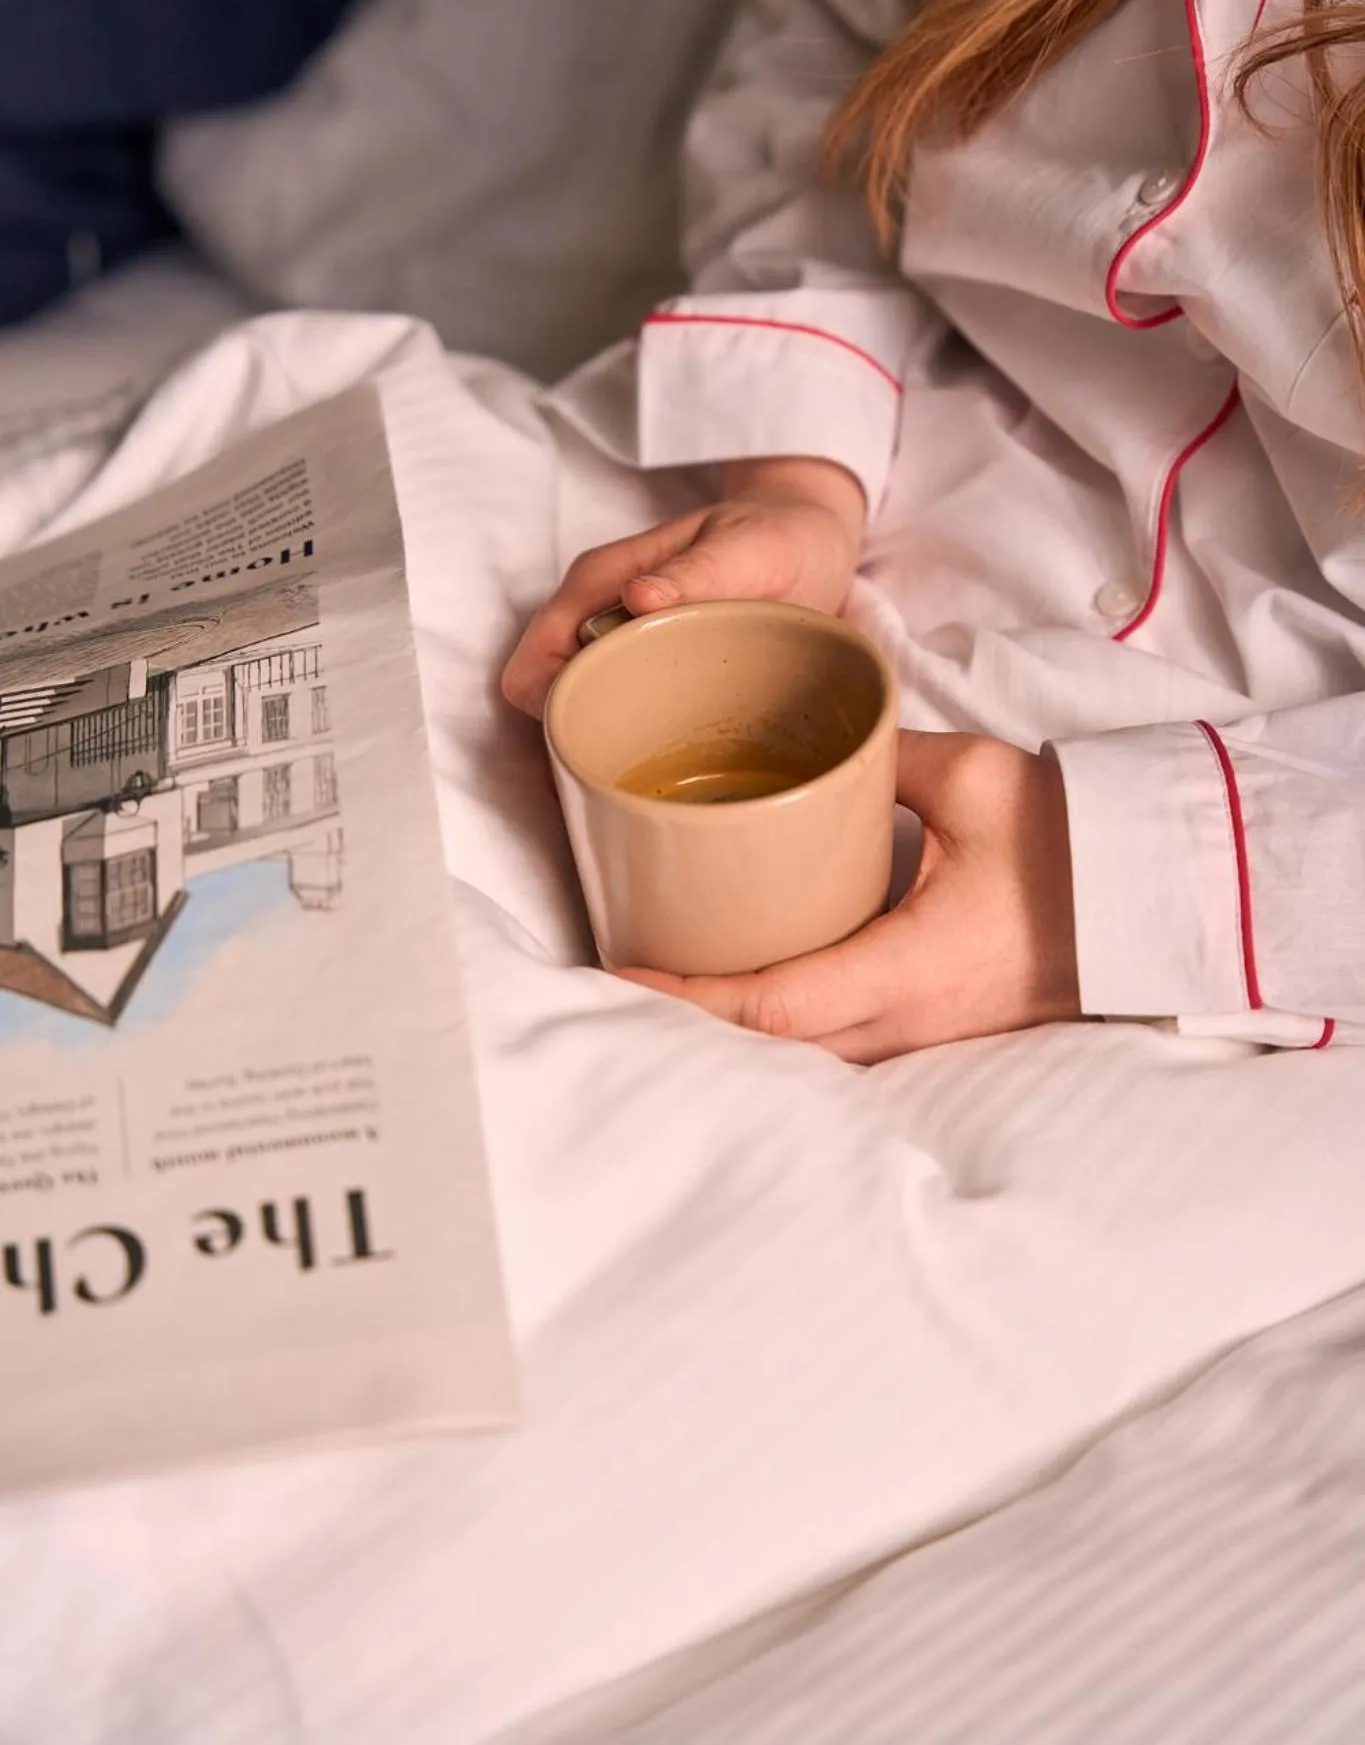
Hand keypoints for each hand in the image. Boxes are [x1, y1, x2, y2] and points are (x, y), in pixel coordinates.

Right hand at [501, 455, 865, 718]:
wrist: (809, 541)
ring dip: (618, 742)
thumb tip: (636, 597)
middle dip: (589, 737)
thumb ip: (696, 573)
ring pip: (583, 717)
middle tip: (663, 750)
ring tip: (682, 749)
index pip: (534, 670)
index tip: (623, 732)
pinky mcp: (649, 674)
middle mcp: (595, 618)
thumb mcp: (748, 550)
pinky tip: (691, 748)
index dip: (560, 711)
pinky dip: (643, 741)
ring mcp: (619, 648)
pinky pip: (622, 721)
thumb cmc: (777, 538)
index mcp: (599, 582)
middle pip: (550, 704)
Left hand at [623, 732, 1081, 1062]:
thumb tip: (814, 739)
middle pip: (771, 1046)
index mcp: (908, 966)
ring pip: (807, 1055)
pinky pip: (844, 1045)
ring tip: (675, 979)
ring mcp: (928, 1035)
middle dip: (691, 1018)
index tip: (623, 968)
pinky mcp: (941, 1028)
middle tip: (627, 970)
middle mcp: (910, 1019)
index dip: (687, 995)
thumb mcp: (970, 779)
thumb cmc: (1073, 840)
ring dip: (737, 1029)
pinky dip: (787, 1027)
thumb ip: (877, 757)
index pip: (771, 1004)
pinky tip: (756, 987)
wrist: (1159, 897)